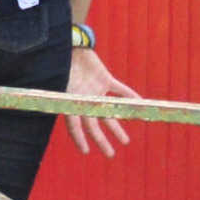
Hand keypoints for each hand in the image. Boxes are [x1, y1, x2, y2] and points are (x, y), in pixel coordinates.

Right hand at [65, 39, 133, 157]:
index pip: (75, 126)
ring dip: (117, 125)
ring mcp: (96, 90)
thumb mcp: (61, 83)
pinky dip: (128, 95)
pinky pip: (119, 89)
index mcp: (73, 103)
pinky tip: (138, 103)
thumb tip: (70, 116)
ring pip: (108, 112)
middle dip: (102, 140)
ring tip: (125, 140)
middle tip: (111, 154)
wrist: (72, 44)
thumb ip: (67, 99)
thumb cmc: (62, 63)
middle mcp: (85, 100)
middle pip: (95, 125)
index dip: (79, 139)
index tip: (85, 151)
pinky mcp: (105, 78)